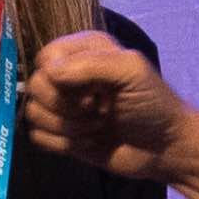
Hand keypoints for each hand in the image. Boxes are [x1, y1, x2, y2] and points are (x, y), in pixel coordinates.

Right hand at [23, 33, 179, 178]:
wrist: (164, 148)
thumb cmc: (153, 104)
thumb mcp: (132, 71)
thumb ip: (91, 64)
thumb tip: (48, 73)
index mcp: (84, 50)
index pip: (46, 57)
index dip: (59, 78)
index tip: (90, 91)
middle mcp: (69, 75)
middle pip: (34, 86)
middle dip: (65, 106)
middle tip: (95, 110)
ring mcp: (63, 106)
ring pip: (34, 113)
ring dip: (67, 127)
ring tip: (97, 127)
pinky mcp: (61, 134)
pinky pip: (37, 137)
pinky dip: (63, 144)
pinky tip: (89, 142)